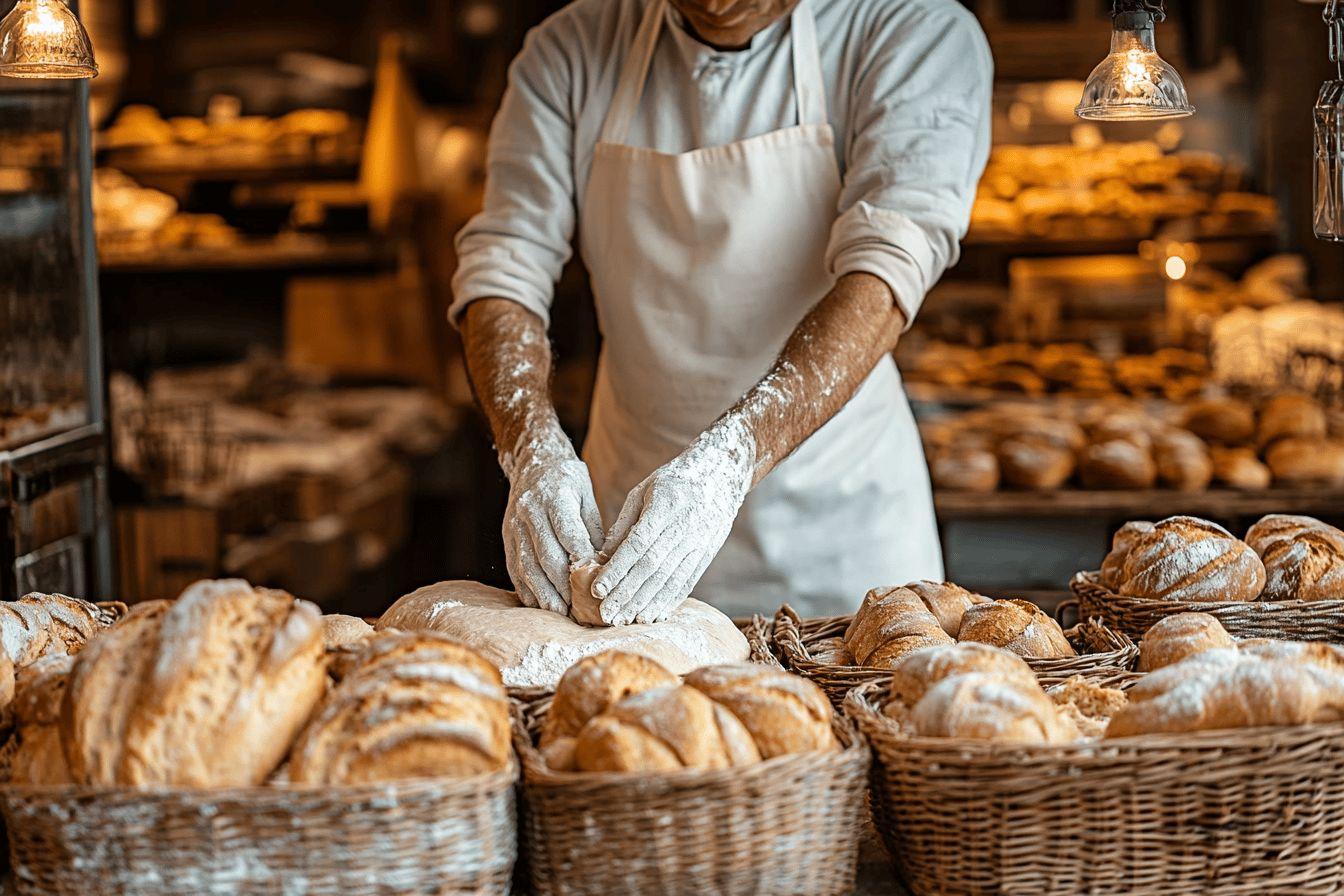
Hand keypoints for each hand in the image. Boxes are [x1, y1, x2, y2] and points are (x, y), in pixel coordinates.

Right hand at [502, 428, 603, 613]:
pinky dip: (526, 588)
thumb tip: (603, 565)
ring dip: (543, 592)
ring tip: (559, 612)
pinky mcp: (506, 538)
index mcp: (555, 496)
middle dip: (562, 584)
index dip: (580, 557)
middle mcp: (530, 511)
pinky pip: (514, 567)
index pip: (568, 530)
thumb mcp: (586, 495)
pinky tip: (539, 605)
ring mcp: (514, 525)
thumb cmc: (568, 481)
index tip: (593, 579)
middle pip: (546, 554)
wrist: (533, 461)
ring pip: (527, 565)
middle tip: (579, 607)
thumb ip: (593, 529)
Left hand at [595, 420, 754, 623]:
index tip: (598, 589)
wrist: (720, 474)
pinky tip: (652, 616)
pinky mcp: (706, 554)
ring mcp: (699, 543)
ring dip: (646, 603)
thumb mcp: (644, 491)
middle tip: (606, 614)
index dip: (618, 569)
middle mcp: (685, 528)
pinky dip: (669, 601)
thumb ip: (624, 523)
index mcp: (665, 507)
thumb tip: (603, 556)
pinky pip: (687, 582)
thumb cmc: (673, 480)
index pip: (638, 544)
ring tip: (625, 620)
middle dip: (627, 593)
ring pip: (669, 579)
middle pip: (652, 567)